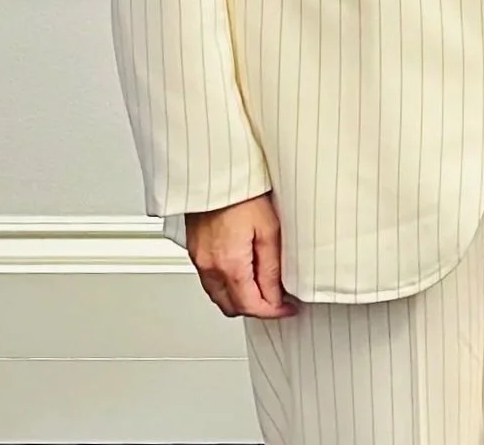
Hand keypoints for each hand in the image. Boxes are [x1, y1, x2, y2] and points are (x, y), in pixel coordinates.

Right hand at [185, 195, 296, 318]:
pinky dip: (227, 286)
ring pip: (219, 297)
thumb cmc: (242, 193)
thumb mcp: (269, 230)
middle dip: (256, 309)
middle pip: (232, 307)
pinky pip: (211, 281)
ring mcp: (199, 260)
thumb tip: (277, 294)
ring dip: (240, 299)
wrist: (215, 171)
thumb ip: (271, 268)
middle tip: (278, 301)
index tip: (288, 308)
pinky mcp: (196, 251)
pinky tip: (242, 274)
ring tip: (263, 288)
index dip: (273, 311)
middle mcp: (210, 267)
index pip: (251, 306)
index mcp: (230, 265)